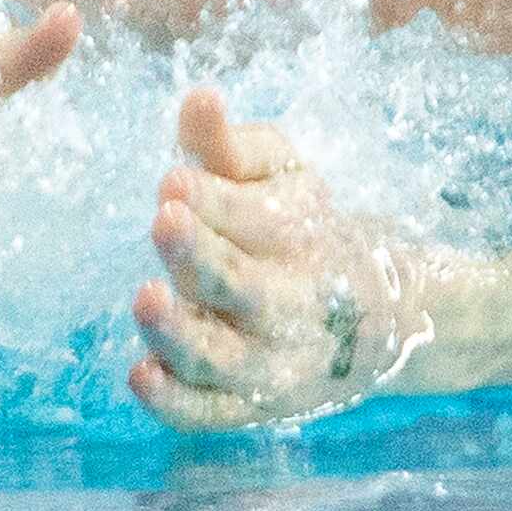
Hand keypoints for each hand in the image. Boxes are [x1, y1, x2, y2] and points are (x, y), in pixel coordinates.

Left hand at [129, 88, 428, 429]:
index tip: (174, 180)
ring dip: (181, 333)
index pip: (253, 218)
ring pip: (220, 358)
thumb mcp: (281, 175)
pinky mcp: (242, 405)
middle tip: (164, 220)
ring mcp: (264, 362)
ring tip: (145, 298)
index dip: (215, 199)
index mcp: (296, 236)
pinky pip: (208, 413)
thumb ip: (231, 143)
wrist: (372, 322)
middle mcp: (284, 303)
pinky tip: (139, 376)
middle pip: (241, 286)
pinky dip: (176, 403)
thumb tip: (198, 97)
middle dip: (201, 255)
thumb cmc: (302, 230)